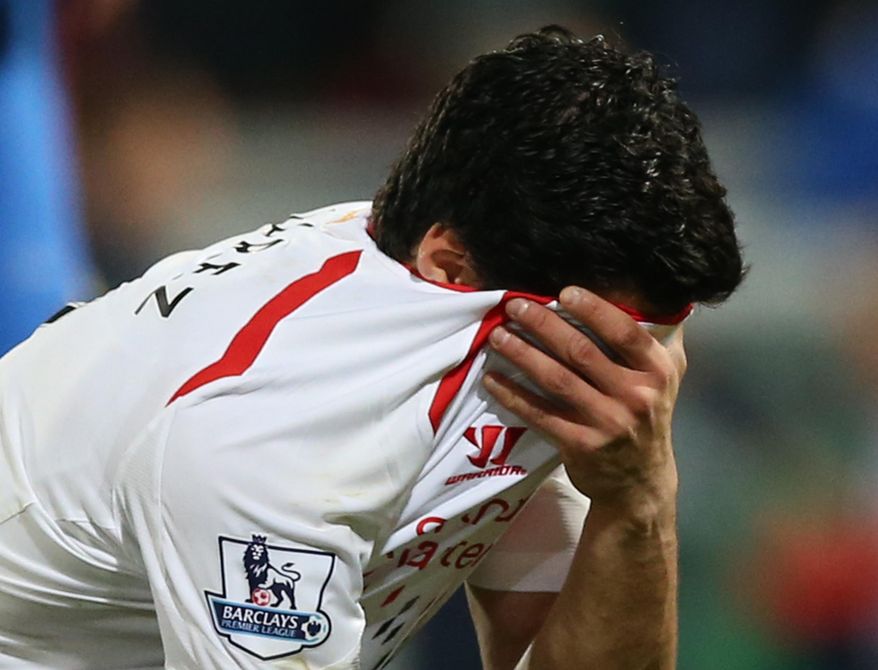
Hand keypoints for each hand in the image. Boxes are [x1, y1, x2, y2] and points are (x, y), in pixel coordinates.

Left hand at [483, 287, 686, 515]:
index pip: (625, 333)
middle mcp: (635, 397)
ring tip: (498, 335)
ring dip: (523, 354)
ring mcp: (607, 423)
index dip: (594, 310)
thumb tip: (649, 292)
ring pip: (557, 380)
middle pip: (582, 352)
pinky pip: (540, 414)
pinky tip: (492, 379)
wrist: (641, 482)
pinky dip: (514, 395)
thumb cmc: (649, 416)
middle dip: (544, 325)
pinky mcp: (581, 445)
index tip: (564, 292)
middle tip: (516, 306)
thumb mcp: (669, 377)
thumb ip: (661, 337)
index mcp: (657, 373)